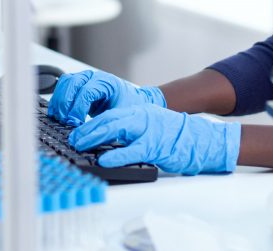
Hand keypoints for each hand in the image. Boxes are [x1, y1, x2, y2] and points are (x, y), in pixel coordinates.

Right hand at [47, 70, 164, 126]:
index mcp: (107, 82)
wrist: (132, 100)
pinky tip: (57, 113)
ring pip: (65, 82)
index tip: (75, 123)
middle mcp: (94, 76)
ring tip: (60, 118)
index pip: (86, 91)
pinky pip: (63, 86)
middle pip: (72, 83)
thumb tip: (89, 133)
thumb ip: (106, 122)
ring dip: (59, 101)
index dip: (78, 108)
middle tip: (65, 121)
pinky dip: (58, 99)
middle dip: (66, 104)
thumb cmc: (128, 107)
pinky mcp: (78, 84)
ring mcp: (85, 78)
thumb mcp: (121, 115)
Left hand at [70, 105, 239, 175]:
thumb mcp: (148, 127)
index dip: (90, 122)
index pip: (109, 114)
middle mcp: (141, 117)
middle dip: (87, 128)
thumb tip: (104, 139)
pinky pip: (133, 150)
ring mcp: (148, 130)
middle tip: (72, 138)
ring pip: (117, 129)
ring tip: (79, 144)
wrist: (200, 138)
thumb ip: (129, 131)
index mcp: (138, 113)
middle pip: (108, 119)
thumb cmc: (173, 136)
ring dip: (95, 136)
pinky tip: (104, 159)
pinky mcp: (156, 146)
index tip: (75, 131)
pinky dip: (117, 155)